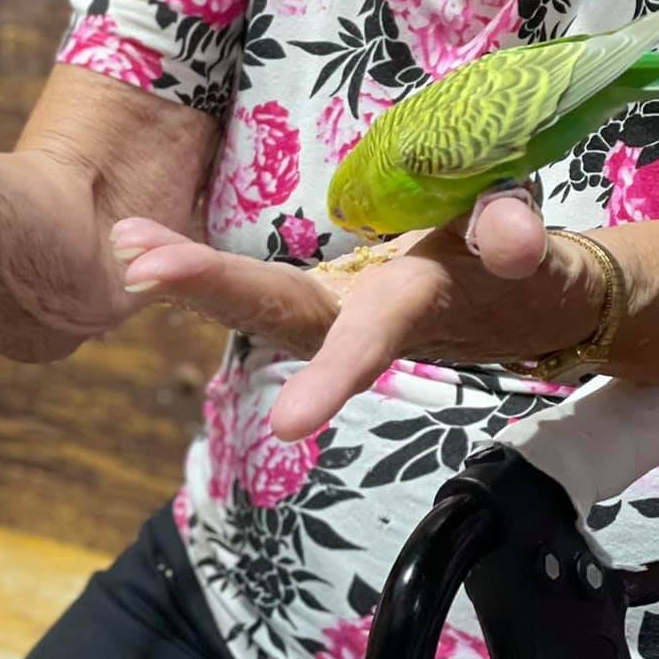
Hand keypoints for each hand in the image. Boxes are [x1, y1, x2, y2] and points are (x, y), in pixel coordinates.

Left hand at [112, 189, 603, 440]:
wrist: (527, 298)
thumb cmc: (525, 264)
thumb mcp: (531, 239)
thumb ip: (513, 234)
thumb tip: (512, 244)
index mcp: (417, 304)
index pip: (371, 334)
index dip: (334, 373)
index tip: (288, 424)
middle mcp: (364, 318)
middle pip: (285, 314)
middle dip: (216, 290)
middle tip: (142, 268)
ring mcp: (337, 310)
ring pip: (261, 303)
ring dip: (193, 280)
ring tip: (128, 248)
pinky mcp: (323, 298)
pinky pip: (256, 285)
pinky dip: (201, 270)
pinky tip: (139, 248)